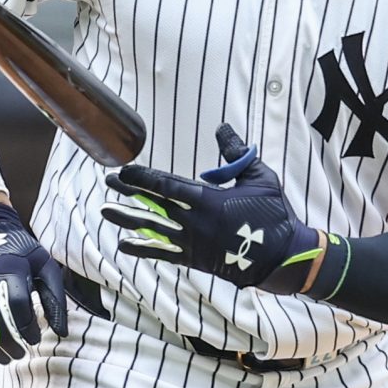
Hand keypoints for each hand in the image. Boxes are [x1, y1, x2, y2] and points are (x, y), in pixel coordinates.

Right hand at [0, 197, 66, 363]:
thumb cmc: (21, 252)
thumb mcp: (44, 264)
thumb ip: (55, 296)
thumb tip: (60, 332)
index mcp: (11, 268)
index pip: (16, 302)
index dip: (26, 325)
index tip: (35, 338)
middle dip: (8, 341)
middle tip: (21, 354)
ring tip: (5, 359)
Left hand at [101, 125, 331, 295]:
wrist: (282, 257)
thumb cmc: (274, 214)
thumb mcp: (260, 178)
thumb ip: (237, 155)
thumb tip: (222, 128)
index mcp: (208, 200)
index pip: (166, 186)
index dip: (142, 177)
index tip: (124, 169)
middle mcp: (194, 222)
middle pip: (154, 204)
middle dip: (129, 192)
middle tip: (108, 181)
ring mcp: (192, 242)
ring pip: (152, 229)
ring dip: (128, 219)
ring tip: (105, 210)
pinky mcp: (195, 259)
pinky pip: (163, 253)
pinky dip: (143, 249)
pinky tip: (124, 244)